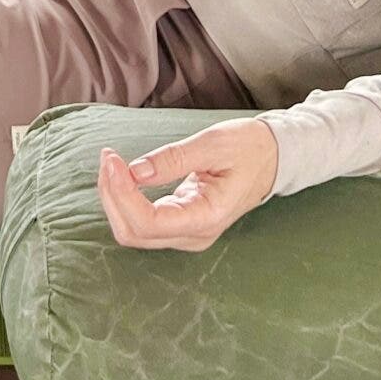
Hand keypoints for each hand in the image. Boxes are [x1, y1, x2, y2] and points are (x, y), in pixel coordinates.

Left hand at [95, 118, 278, 252]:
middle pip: (134, 233)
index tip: (113, 160)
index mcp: (208, 217)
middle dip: (112, 196)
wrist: (272, 159)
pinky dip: (124, 200)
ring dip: (115, 199)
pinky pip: (142, 222)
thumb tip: (135, 171)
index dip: (122, 194)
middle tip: (108, 157)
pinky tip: (121, 175)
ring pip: (134, 231)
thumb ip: (174, 159)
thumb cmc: (248, 148)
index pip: (149, 223)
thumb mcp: (213, 144)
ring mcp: (187, 233)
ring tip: (112, 163)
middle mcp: (195, 235)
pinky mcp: (180, 224)